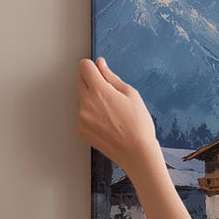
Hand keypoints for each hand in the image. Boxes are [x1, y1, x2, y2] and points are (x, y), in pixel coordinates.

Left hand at [77, 57, 159, 172]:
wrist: (137, 153)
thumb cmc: (138, 125)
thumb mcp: (131, 94)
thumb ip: (111, 77)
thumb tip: (100, 65)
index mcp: (99, 91)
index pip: (84, 66)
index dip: (93, 66)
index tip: (99, 71)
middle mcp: (86, 103)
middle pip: (79, 80)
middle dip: (91, 81)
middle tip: (109, 93)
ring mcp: (81, 118)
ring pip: (82, 99)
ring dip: (92, 99)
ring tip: (111, 112)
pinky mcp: (81, 130)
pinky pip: (83, 115)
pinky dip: (91, 115)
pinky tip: (107, 123)